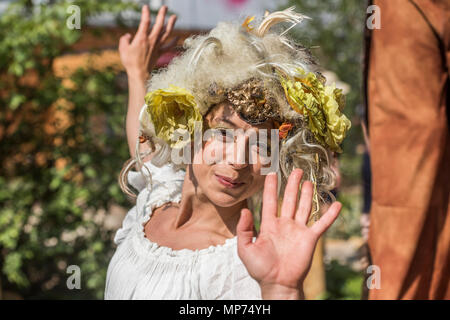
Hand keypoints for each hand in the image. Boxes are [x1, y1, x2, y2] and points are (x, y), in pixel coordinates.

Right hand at [119, 5, 176, 81]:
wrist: (139, 74)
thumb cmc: (130, 62)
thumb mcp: (122, 49)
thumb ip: (124, 40)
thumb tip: (128, 36)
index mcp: (142, 38)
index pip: (145, 22)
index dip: (145, 13)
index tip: (145, 7)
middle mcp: (151, 41)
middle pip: (159, 25)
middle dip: (162, 14)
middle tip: (165, 7)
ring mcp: (157, 47)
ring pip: (166, 33)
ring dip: (171, 24)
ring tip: (174, 16)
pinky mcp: (160, 53)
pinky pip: (169, 47)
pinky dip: (174, 42)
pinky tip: (178, 37)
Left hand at [236, 169, 341, 298]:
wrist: (278, 284)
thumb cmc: (260, 269)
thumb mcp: (245, 249)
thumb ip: (244, 230)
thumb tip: (244, 210)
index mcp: (269, 225)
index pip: (270, 201)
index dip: (271, 188)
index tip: (272, 173)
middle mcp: (285, 224)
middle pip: (289, 200)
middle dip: (292, 185)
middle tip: (296, 170)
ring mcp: (298, 230)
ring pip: (304, 207)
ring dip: (307, 194)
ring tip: (310, 181)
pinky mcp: (310, 239)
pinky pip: (322, 224)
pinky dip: (330, 215)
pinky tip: (336, 204)